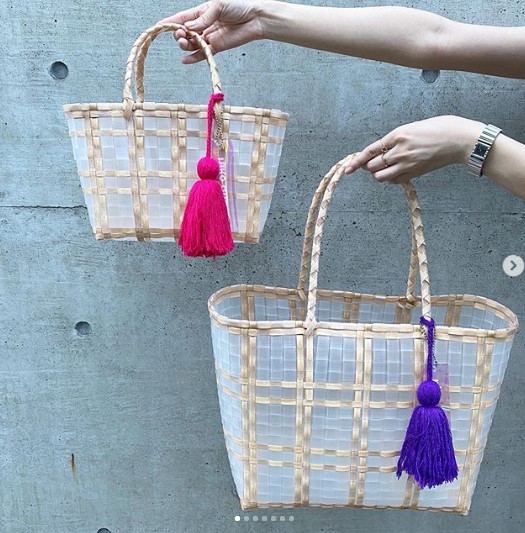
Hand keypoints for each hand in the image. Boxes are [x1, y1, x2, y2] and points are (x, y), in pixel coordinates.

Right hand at [158, 0, 263, 63]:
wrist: (256, 18)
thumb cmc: (240, 6)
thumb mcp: (218, 5)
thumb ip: (203, 18)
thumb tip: (190, 29)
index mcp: (202, 12)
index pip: (182, 18)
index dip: (170, 22)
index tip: (159, 26)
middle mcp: (204, 25)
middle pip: (185, 33)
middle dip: (179, 35)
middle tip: (181, 36)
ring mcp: (210, 37)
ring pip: (192, 44)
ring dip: (186, 45)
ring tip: (185, 44)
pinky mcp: (217, 47)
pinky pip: (202, 55)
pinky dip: (193, 58)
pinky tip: (185, 60)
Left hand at [344, 116, 484, 183]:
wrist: (459, 140)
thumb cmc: (438, 129)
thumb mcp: (412, 128)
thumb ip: (394, 140)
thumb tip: (379, 153)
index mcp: (397, 135)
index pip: (370, 151)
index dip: (356, 161)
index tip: (348, 168)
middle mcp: (399, 151)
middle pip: (372, 166)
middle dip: (369, 166)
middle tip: (374, 163)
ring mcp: (407, 164)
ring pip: (380, 177)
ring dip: (379, 174)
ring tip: (387, 167)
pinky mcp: (414, 173)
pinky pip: (394, 181)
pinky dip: (391, 178)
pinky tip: (397, 171)